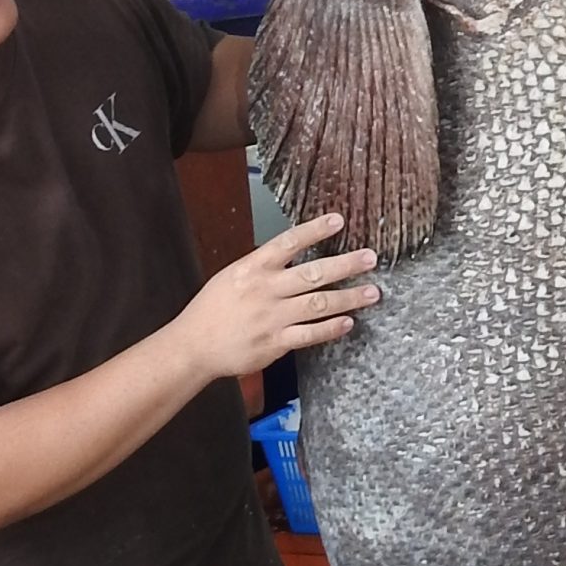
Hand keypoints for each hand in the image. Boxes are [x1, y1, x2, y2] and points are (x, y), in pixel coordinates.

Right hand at [173, 211, 377, 381]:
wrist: (193, 345)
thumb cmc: (212, 309)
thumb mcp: (233, 276)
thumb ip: (264, 266)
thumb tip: (294, 253)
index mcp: (252, 268)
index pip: (288, 242)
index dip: (315, 230)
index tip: (338, 220)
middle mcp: (265, 290)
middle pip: (313, 273)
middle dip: (345, 265)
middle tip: (370, 258)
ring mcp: (272, 317)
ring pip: (318, 304)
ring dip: (348, 298)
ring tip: (372, 293)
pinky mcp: (275, 343)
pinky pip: (310, 334)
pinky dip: (331, 328)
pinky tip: (349, 322)